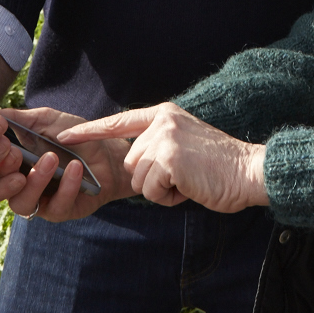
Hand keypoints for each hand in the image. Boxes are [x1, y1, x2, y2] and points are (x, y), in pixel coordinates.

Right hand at [0, 107, 134, 221]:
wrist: (111, 152)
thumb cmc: (74, 136)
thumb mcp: (46, 121)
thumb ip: (18, 118)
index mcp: (10, 165)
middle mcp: (18, 186)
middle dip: (2, 172)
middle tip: (15, 152)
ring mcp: (39, 201)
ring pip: (21, 203)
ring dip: (35, 180)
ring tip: (51, 158)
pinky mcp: (62, 211)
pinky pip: (56, 207)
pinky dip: (65, 186)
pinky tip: (74, 167)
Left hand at [63, 103, 267, 212]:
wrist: (249, 171)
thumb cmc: (221, 166)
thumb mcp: (186, 142)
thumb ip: (160, 143)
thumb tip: (135, 161)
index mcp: (164, 114)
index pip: (119, 122)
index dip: (90, 131)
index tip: (64, 136)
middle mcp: (161, 122)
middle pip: (130, 161)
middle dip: (150, 178)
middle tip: (182, 177)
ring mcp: (164, 139)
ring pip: (138, 178)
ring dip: (159, 190)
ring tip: (187, 182)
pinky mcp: (168, 160)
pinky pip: (149, 191)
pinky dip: (168, 198)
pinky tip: (189, 189)